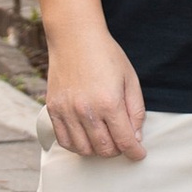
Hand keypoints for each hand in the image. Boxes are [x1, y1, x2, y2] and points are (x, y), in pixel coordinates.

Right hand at [42, 27, 145, 159]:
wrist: (75, 37)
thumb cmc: (106, 55)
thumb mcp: (130, 79)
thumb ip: (135, 110)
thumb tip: (135, 137)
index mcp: (109, 102)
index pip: (125, 140)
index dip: (135, 152)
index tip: (139, 154)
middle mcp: (86, 110)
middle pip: (104, 149)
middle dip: (118, 151)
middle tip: (122, 143)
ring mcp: (67, 111)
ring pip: (84, 149)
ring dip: (98, 150)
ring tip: (105, 139)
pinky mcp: (53, 109)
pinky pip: (64, 140)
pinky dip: (77, 145)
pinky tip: (86, 138)